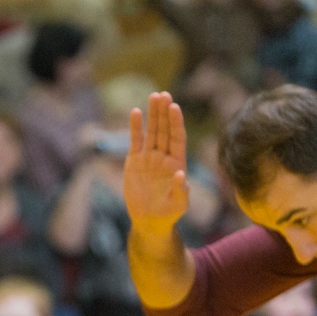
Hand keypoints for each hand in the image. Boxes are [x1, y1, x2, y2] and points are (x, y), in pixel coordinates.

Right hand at [125, 93, 189, 231]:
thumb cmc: (168, 214)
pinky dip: (135, 126)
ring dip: (153, 114)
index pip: (177, 138)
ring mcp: (150, 157)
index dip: (176, 122)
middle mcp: (165, 156)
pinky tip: (136, 111)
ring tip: (154, 95)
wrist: (149, 220)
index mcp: (177, 162)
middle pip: (165, 130)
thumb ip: (181, 190)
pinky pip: (135, 140)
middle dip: (164, 112)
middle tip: (163, 94)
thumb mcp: (178, 205)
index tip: (174, 107)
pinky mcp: (135, 161)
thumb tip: (180, 173)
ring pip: (152, 131)